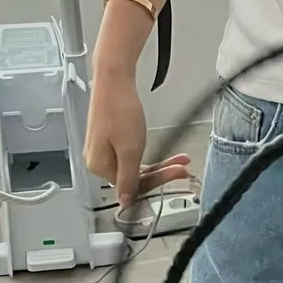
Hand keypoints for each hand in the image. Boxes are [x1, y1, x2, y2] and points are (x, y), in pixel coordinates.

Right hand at [84, 69, 191, 209]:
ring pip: (137, 164)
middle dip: (162, 172)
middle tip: (183, 167)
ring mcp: (105, 149)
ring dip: (160, 163)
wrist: (114, 79)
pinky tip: (165, 153)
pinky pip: (132, 153)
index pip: (132, 186)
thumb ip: (129, 179)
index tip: (178, 176)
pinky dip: (150, 153)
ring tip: (180, 159)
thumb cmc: (120, 110)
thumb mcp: (129, 150)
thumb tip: (125, 203)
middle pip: (135, 176)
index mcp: (100, 167)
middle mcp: (99, 161)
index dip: (158, 182)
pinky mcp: (111, 137)